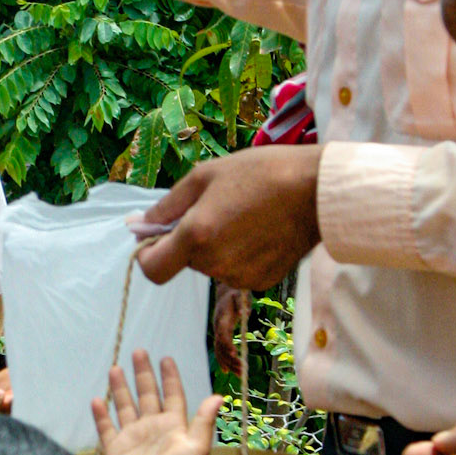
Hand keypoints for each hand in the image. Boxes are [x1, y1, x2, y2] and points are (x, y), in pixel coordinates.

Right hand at [92, 351, 221, 454]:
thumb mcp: (197, 447)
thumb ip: (204, 421)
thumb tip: (219, 396)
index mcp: (173, 425)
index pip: (171, 395)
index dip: (169, 377)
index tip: (166, 358)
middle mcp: (152, 427)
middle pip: (147, 394)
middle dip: (143, 374)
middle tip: (139, 352)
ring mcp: (132, 437)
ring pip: (125, 406)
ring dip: (121, 388)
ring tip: (116, 368)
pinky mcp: (115, 449)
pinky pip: (106, 428)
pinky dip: (102, 414)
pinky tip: (98, 400)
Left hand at [133, 147, 322, 290]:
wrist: (317, 190)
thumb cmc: (260, 173)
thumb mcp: (205, 176)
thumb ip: (166, 205)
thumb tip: (138, 224)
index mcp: (196, 236)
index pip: (152, 269)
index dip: (148, 255)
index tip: (156, 239)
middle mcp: (215, 264)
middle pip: (186, 261)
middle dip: (190, 240)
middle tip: (216, 208)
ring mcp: (240, 277)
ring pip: (212, 266)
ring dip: (216, 247)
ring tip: (242, 215)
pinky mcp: (261, 282)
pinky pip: (236, 271)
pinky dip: (239, 255)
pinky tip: (259, 231)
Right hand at [212, 287, 249, 377]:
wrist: (226, 293)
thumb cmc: (236, 293)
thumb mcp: (240, 295)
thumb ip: (241, 303)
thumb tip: (245, 312)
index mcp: (222, 318)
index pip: (223, 334)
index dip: (227, 344)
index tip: (234, 353)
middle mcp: (218, 327)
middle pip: (221, 347)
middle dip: (230, 359)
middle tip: (242, 370)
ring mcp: (218, 332)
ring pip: (220, 351)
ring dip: (229, 363)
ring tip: (240, 374)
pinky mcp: (221, 336)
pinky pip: (220, 350)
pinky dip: (223, 361)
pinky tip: (228, 371)